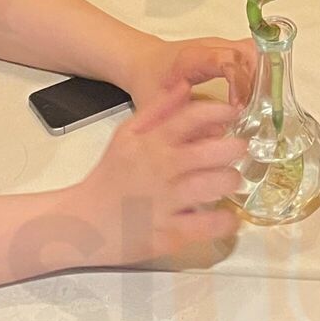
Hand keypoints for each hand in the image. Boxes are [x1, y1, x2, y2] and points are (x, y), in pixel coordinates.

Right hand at [69, 82, 243, 263]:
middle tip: (239, 149)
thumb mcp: (126, 136)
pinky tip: (228, 217)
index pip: (189, 118)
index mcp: (149, 144)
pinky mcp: (167, 234)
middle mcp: (159, 170)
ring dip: (229, 181)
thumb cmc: (110, 177)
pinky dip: (223, 221)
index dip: (217, 111)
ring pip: (211, 187)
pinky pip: (205, 226)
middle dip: (232, 148)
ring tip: (231, 180)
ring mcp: (164, 203)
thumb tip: (185, 86)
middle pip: (207, 152)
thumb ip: (158, 111)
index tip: (233, 113)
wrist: (81, 223)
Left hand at [126, 35, 258, 108]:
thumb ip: (184, 121)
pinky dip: (258, 75)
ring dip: (262, 77)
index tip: (240, 107)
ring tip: (263, 104)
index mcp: (193, 57)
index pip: (227, 61)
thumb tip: (218, 137)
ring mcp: (222, 46)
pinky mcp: (227, 51)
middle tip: (261, 108)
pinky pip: (251, 58)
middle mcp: (212, 46)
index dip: (240, 82)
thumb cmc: (150, 81)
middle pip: (248, 53)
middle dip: (259, 80)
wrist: (144, 61)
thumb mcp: (161, 106)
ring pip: (254, 53)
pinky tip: (257, 97)